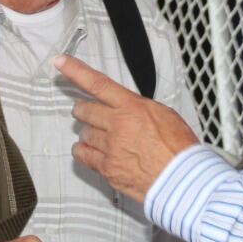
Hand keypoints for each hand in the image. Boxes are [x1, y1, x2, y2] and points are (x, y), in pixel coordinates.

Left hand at [54, 55, 199, 202]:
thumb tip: (125, 106)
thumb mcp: (164, 114)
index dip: (75, 71)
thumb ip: (138, 108)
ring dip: (88, 133)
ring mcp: (110, 147)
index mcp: (132, 107)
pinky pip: (82, 155)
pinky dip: (84, 152)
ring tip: (104, 139)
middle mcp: (117, 124)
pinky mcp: (106, 168)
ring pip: (82, 133)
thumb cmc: (178, 148)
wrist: (182, 179)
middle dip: (84, 111)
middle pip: (83, 110)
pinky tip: (93, 152)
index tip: (60, 62)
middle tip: (91, 115)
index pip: (98, 84)